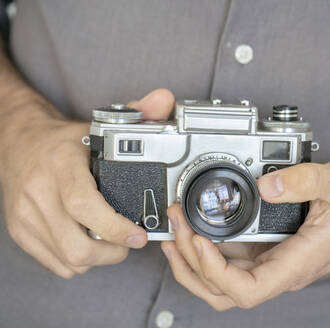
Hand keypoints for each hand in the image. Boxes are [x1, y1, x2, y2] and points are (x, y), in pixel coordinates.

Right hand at [0, 89, 174, 277]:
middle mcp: (39, 192)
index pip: (84, 205)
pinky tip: (90, 242)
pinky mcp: (20, 232)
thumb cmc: (63, 141)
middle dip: (113, 252)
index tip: (140, 236)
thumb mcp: (98, 125)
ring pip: (69, 260)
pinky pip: (56, 264)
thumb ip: (137, 114)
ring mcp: (26, 216)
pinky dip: (79, 261)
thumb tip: (165, 100)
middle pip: (77, 245)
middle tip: (130, 240)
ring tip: (113, 241)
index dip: (115, 227)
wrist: (18, 143)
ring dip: (99, 258)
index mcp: (61, 165)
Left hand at [161, 161, 329, 309]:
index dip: (215, 273)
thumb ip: (305, 181)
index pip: (247, 290)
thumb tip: (266, 186)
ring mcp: (275, 260)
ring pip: (223, 280)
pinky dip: (208, 249)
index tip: (200, 240)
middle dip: (192, 264)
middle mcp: (282, 267)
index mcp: (298, 261)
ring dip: (194, 259)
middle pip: (224, 291)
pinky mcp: (272, 248)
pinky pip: (232, 260)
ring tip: (177, 229)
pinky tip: (197, 228)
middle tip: (178, 227)